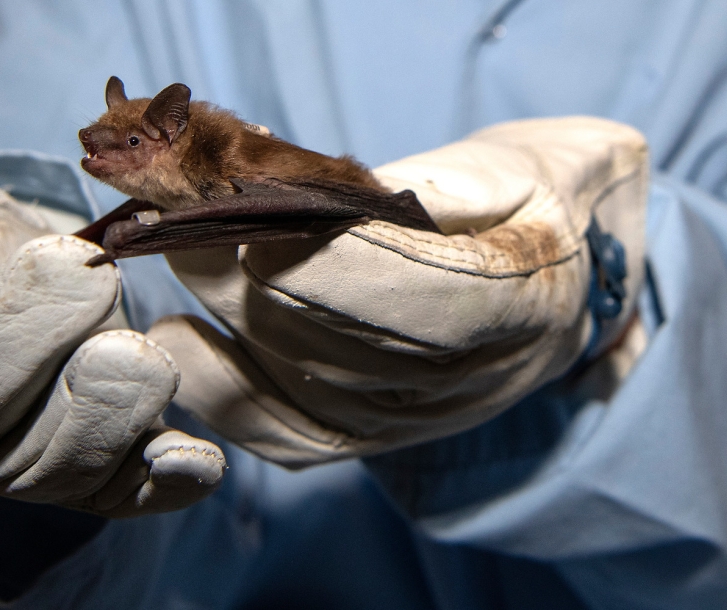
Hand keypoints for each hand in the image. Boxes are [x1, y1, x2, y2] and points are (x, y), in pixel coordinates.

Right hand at [0, 94, 223, 515]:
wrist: (34, 290)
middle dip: (19, 339)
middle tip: (83, 266)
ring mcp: (9, 462)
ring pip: (46, 464)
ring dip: (97, 410)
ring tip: (135, 352)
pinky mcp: (88, 479)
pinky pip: (119, 493)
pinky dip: (155, 483)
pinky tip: (193, 464)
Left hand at [149, 117, 647, 467]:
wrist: (555, 276)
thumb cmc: (527, 200)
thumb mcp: (514, 169)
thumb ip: (437, 185)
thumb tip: (324, 198)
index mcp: (531, 302)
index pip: (430, 301)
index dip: (338, 267)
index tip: (259, 218)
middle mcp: (473, 382)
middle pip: (345, 339)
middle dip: (252, 272)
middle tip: (181, 209)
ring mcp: (417, 422)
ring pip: (302, 377)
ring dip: (225, 305)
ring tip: (172, 237)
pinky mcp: (372, 438)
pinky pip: (287, 434)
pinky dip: (223, 391)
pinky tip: (178, 336)